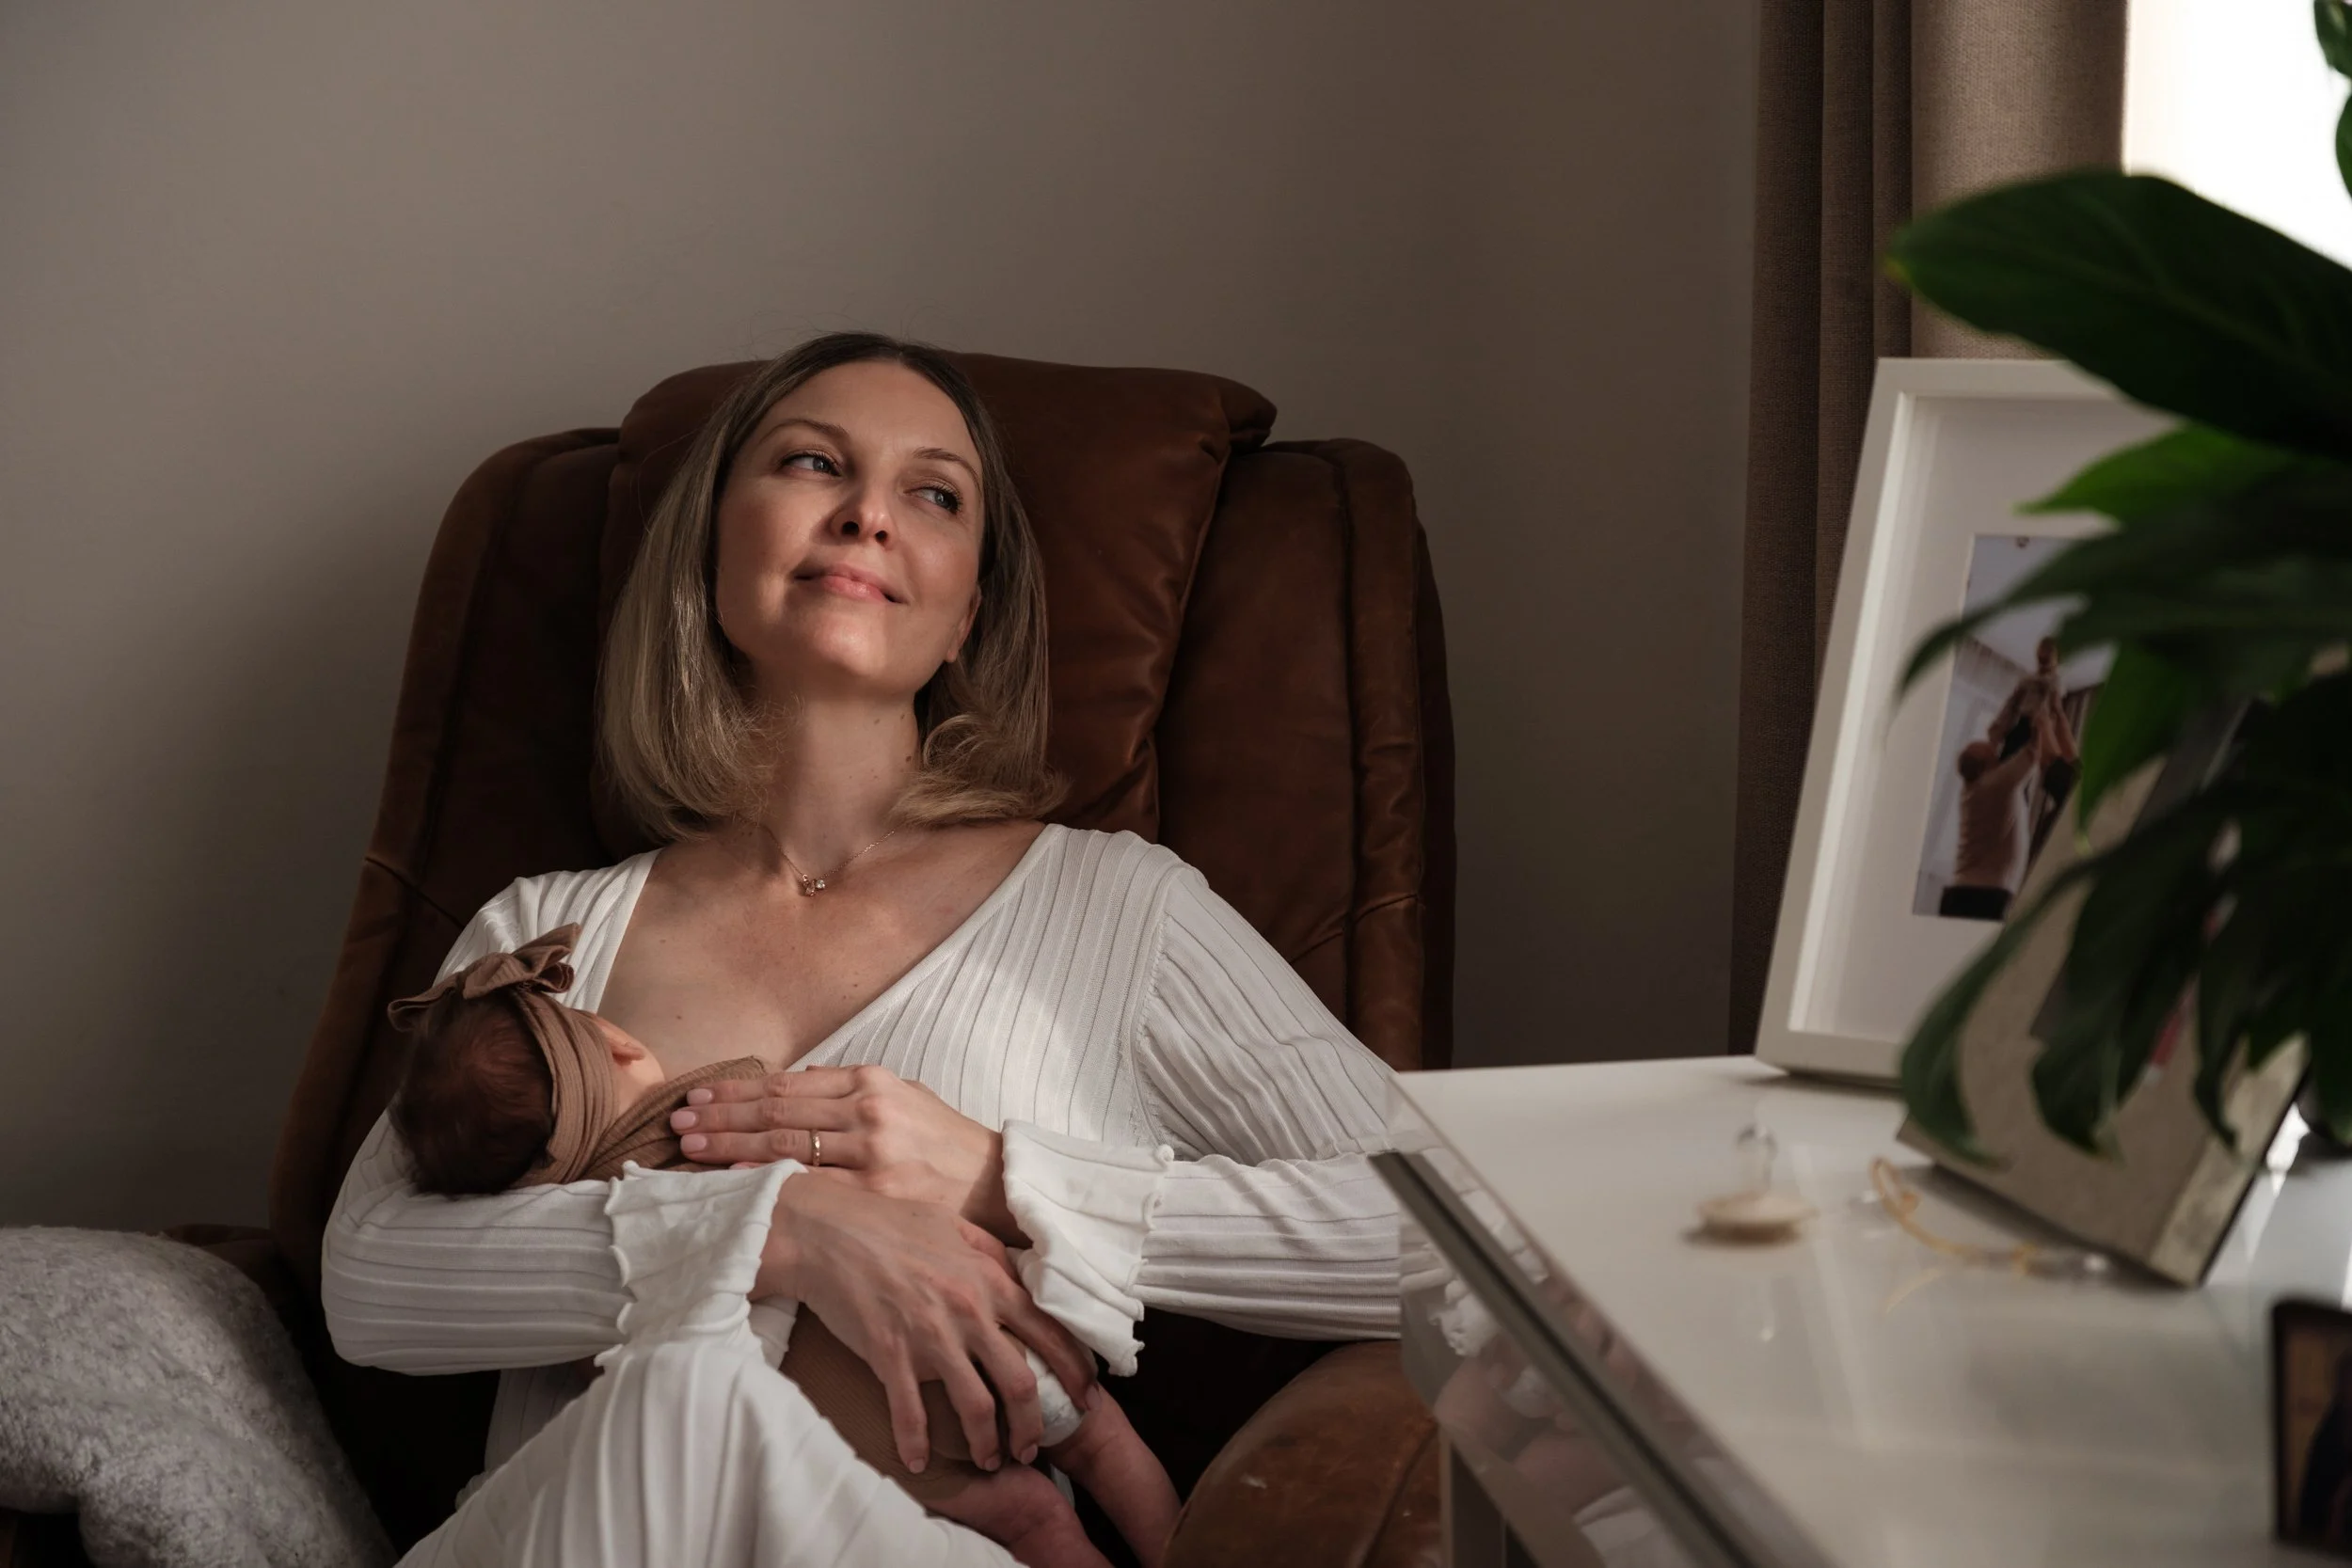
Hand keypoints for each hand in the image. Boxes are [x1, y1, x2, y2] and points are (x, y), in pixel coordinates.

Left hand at [673, 1064, 1019, 1238]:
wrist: (994, 1183)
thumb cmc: (945, 1141)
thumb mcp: (905, 1096)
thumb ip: (852, 1088)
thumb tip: (802, 1080)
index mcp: (871, 1081)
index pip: (787, 1084)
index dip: (737, 1090)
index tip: (699, 1095)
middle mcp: (868, 1110)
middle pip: (776, 1110)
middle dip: (721, 1115)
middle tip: (679, 1121)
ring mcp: (872, 1152)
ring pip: (786, 1144)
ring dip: (731, 1145)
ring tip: (692, 1149)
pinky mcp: (877, 1192)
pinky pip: (812, 1184)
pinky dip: (770, 1180)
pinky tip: (737, 1181)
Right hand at [754, 1171, 1094, 1472]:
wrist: (827, 1232)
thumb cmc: (889, 1224)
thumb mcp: (954, 1225)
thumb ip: (991, 1254)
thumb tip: (1020, 1275)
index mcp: (989, 1280)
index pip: (1049, 1332)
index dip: (1075, 1370)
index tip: (1086, 1397)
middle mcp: (969, 1312)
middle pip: (1021, 1382)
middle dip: (1033, 1424)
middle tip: (1032, 1447)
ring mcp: (930, 1337)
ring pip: (976, 1406)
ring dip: (987, 1442)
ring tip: (990, 1460)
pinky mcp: (890, 1355)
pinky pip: (911, 1413)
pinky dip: (916, 1443)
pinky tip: (919, 1461)